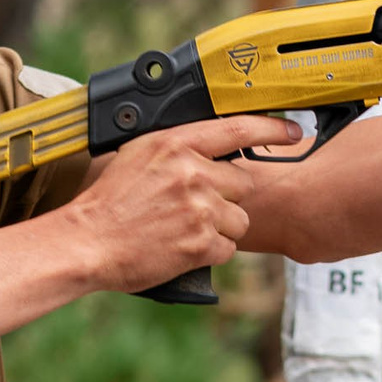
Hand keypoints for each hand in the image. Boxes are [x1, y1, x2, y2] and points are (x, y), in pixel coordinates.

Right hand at [62, 115, 305, 292]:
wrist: (87, 241)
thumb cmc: (109, 201)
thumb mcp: (139, 155)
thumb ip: (179, 148)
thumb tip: (213, 148)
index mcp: (177, 143)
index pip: (238, 129)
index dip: (272, 130)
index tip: (294, 132)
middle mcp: (193, 172)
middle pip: (243, 183)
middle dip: (226, 197)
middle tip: (193, 207)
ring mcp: (200, 208)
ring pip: (240, 219)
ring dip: (221, 227)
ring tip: (185, 228)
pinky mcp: (201, 243)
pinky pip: (227, 248)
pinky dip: (210, 252)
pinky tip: (182, 247)